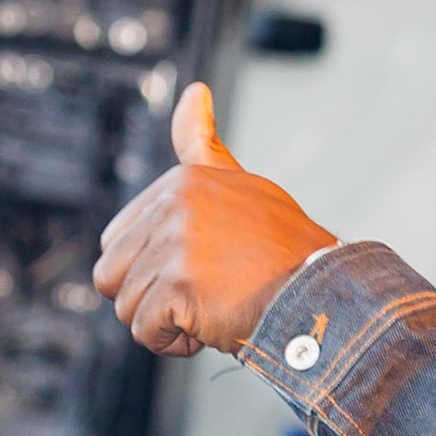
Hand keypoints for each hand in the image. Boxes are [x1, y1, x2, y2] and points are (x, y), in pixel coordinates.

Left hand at [94, 82, 334, 356]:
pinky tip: (212, 327)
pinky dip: (176, 344)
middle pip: (112, 274)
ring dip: (165, 323)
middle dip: (150, 297)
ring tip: (212, 309)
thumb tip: (193, 91)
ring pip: (126, 306)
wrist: (322, 294)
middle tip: (203, 295)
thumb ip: (202, 146)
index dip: (153, 269)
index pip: (120, 240)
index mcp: (182, 182)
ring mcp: (176, 244)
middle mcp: (175, 205)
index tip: (201, 269)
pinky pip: (146, 332)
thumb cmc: (285, 251)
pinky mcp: (179, 284)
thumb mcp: (242, 185)